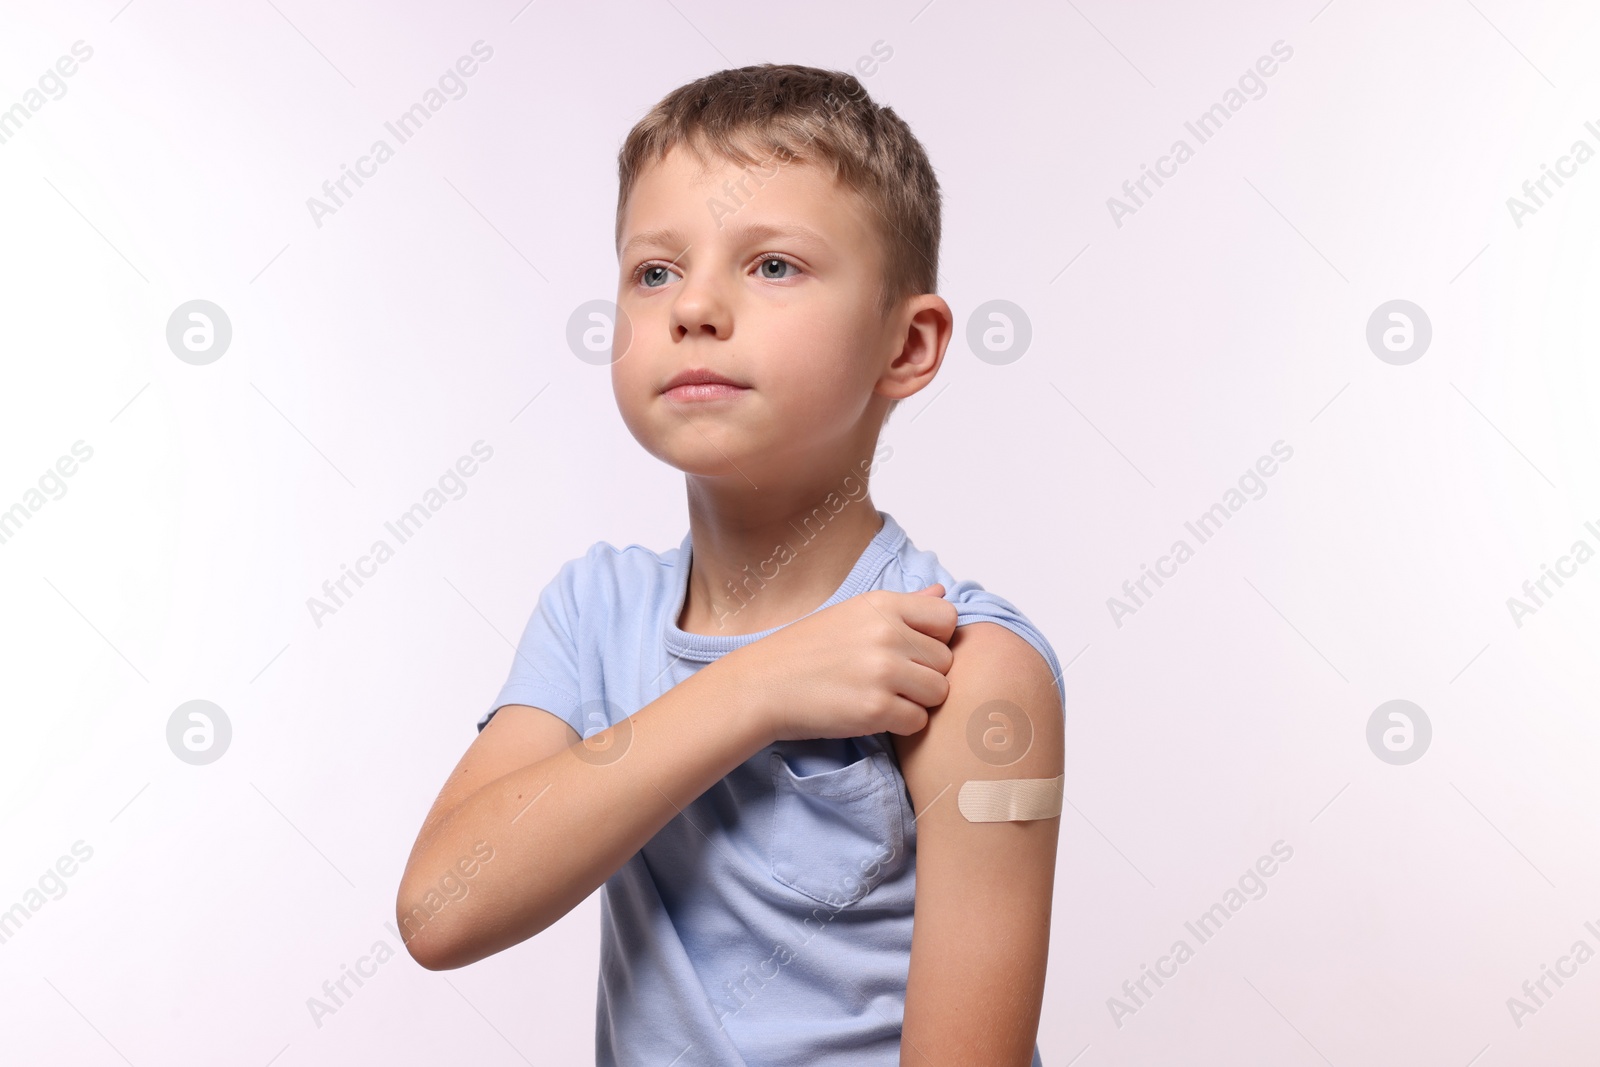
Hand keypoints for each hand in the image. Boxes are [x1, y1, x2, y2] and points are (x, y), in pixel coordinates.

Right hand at [719, 583, 958, 743]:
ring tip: (884, 696)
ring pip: (938, 693)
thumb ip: (904, 606)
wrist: (761, 685)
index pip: (947, 619)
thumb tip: (941, 594)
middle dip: (925, 674)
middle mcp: (887, 634)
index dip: (936, 639)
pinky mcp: (875, 709)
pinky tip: (873, 714)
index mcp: (883, 605)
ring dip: (917, 700)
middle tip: (890, 679)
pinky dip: (901, 724)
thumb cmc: (804, 650)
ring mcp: (883, 672)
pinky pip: (918, 721)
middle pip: (946, 661)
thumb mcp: (852, 613)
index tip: (913, 650)